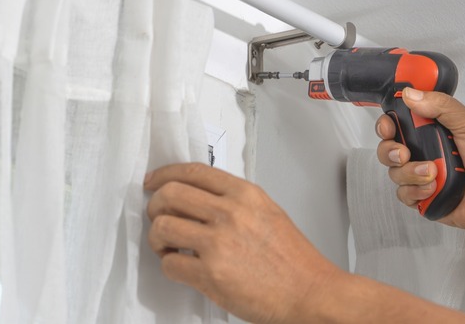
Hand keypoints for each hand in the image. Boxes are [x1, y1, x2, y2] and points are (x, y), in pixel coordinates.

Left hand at [144, 163, 340, 323]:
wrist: (311, 293)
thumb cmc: (293, 260)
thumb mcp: (267, 212)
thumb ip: (234, 201)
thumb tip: (199, 198)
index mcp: (245, 195)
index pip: (193, 171)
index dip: (165, 174)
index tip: (153, 181)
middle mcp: (230, 213)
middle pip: (170, 194)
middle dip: (155, 206)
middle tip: (157, 217)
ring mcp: (218, 243)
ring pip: (162, 226)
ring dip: (157, 237)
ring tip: (167, 246)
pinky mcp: (211, 273)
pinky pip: (169, 263)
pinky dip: (168, 265)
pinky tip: (180, 267)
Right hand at [375, 87, 464, 232]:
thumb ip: (442, 107)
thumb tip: (411, 94)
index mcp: (432, 131)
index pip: (398, 123)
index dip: (387, 124)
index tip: (388, 126)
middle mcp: (424, 152)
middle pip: (388, 148)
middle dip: (390, 150)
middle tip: (404, 153)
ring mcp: (421, 175)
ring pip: (394, 172)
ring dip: (410, 172)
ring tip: (433, 172)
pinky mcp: (422, 197)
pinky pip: (403, 194)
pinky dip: (416, 191)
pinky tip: (433, 188)